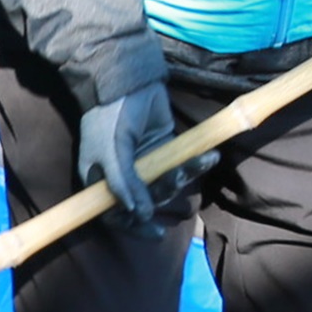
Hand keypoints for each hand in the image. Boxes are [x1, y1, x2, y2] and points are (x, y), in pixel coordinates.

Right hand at [76, 79, 206, 230]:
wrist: (127, 80)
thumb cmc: (110, 117)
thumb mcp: (112, 151)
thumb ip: (124, 183)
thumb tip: (139, 215)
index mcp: (101, 181)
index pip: (115, 213)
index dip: (133, 225)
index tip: (155, 232)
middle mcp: (123, 177)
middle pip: (145, 202)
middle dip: (164, 194)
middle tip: (175, 180)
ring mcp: (145, 165)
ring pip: (167, 184)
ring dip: (185, 176)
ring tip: (203, 160)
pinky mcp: (165, 151)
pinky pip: (181, 166)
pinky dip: (196, 164)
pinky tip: (210, 157)